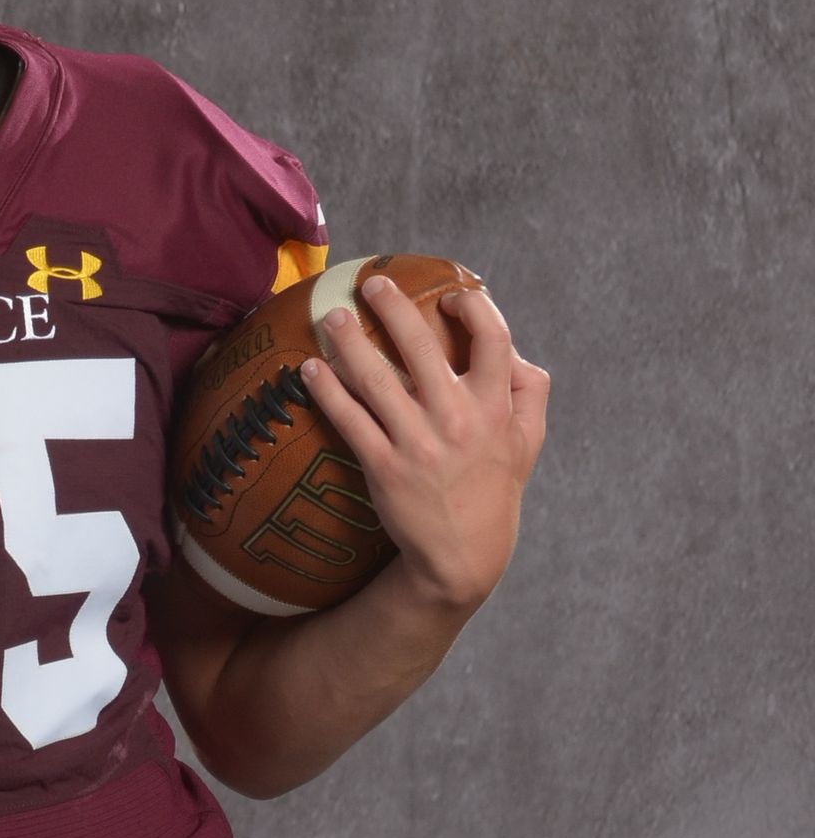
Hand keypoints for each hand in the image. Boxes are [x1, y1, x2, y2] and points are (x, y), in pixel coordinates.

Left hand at [302, 275, 549, 614]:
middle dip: (393, 306)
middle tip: (371, 283)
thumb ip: (528, 391)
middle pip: (422, 346)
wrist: (463, 554)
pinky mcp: (383, 466)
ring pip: (375, 378)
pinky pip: (349, 419)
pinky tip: (309, 370)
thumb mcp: (528, 440)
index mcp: (496, 406)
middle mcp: (457, 419)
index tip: (448, 295)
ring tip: (332, 318)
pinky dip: (327, 391)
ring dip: (348, 341)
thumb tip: (513, 350)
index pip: (493, 337)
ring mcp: (417, 442)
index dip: (472, 306)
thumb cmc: (494, 487)